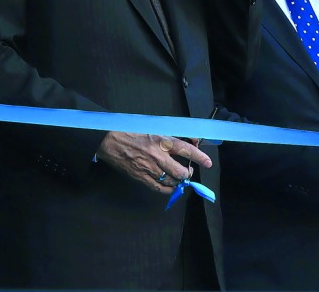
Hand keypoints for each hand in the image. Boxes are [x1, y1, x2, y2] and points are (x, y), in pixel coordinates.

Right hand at [95, 132, 210, 195]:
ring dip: (179, 182)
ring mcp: (150, 168)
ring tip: (179, 178)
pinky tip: (170, 187)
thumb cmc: (131, 131)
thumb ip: (170, 136)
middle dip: (188, 173)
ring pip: (172, 182)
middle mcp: (158, 156)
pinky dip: (168, 190)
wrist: (110, 140)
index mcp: (161, 140)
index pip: (186, 150)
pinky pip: (159, 188)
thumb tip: (190, 140)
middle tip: (188, 171)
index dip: (200, 157)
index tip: (208, 162)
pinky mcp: (141, 177)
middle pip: (181, 172)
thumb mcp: (153, 128)